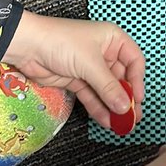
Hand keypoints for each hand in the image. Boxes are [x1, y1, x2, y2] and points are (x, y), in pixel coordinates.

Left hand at [4, 11, 145, 129]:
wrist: (27, 46)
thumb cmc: (63, 43)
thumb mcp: (90, 64)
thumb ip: (108, 87)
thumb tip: (125, 107)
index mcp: (113, 40)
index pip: (134, 61)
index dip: (138, 80)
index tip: (138, 99)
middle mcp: (104, 53)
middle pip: (121, 78)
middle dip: (125, 98)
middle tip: (132, 118)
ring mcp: (89, 68)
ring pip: (106, 90)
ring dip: (112, 106)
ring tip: (121, 125)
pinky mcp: (76, 80)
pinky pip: (92, 96)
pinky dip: (98, 108)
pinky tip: (105, 121)